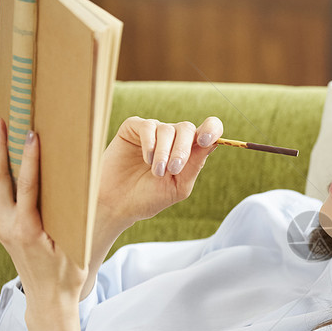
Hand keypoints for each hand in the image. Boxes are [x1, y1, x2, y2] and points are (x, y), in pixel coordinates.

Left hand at [0, 117, 87, 306]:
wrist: (48, 300)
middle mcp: (8, 226)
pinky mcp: (4, 229)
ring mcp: (2, 227)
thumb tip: (74, 185)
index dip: (29, 159)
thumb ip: (71, 216)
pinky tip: (8, 160)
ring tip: (0, 132)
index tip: (33, 134)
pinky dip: (3, 174)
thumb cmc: (68, 275)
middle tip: (0, 120)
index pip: (27, 186)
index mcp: (27, 230)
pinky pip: (0, 195)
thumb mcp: (74, 245)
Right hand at [96, 116, 222, 231]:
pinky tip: (146, 160)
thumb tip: (212, 143)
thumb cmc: (150, 197)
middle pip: (187, 128)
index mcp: (189, 151)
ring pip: (167, 129)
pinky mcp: (133, 128)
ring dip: (163, 152)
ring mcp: (153, 131)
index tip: (206, 141)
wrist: (119, 204)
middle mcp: (173, 138)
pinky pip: (147, 126)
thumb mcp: (178, 186)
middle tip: (173, 170)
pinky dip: (149, 143)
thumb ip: (195, 165)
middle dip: (182, 149)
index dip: (211, 129)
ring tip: (156, 172)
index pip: (208, 130)